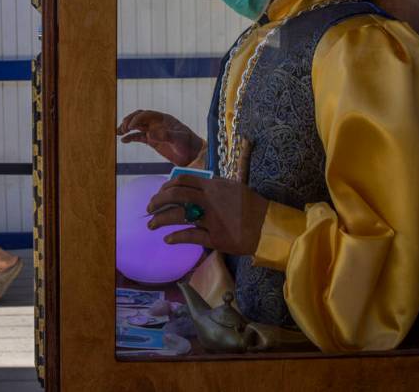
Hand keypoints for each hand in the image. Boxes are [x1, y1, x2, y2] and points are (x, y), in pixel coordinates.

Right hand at [116, 110, 203, 165]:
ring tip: (118, 132)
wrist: (193, 155)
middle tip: (122, 129)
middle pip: (139, 117)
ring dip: (126, 127)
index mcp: (163, 119)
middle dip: (129, 121)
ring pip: (136, 126)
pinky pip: (138, 137)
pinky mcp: (152, 141)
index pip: (146, 114)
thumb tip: (150, 133)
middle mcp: (157, 123)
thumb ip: (166, 135)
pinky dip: (130, 138)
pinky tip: (123, 140)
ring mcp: (154, 132)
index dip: (137, 118)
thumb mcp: (179, 139)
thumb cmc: (188, 145)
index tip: (131, 126)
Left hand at [146, 174, 268, 255]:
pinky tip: (168, 239)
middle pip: (176, 196)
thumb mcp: (233, 187)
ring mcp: (212, 219)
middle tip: (149, 208)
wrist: (268, 226)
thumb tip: (194, 183)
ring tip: (151, 225)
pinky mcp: (215, 238)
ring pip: (179, 216)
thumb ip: (213, 185)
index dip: (167, 186)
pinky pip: (190, 236)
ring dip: (160, 220)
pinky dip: (176, 237)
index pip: (183, 180)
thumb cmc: (251, 206)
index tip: (159, 193)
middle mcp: (210, 200)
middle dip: (158, 201)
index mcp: (214, 186)